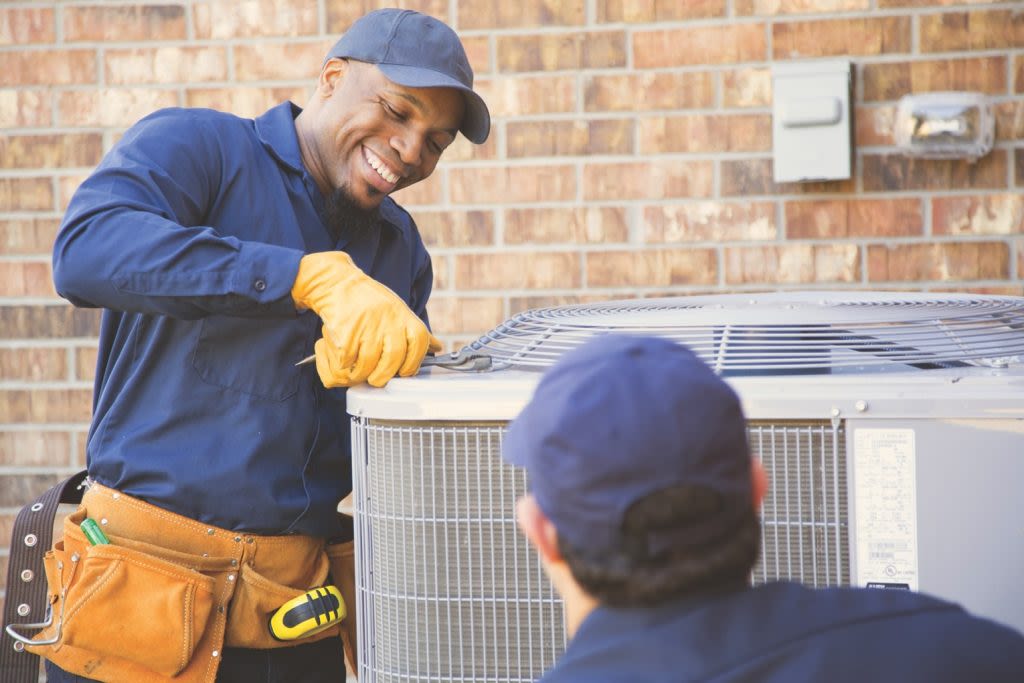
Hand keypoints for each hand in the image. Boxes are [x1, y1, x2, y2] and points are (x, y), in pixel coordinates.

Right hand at [292, 252, 440, 387]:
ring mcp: (366, 325)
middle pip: (394, 358)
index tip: (404, 372)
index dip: (413, 362)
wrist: (337, 283)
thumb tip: (437, 346)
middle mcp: (388, 320)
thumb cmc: (369, 300)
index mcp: (403, 316)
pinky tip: (343, 358)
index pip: (419, 342)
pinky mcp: (346, 331)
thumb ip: (414, 331)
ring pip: (368, 364)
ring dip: (361, 374)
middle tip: (377, 379)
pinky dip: (343, 364)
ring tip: (357, 372)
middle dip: (384, 375)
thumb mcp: (397, 310)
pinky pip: (347, 360)